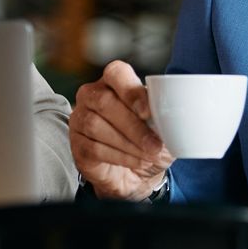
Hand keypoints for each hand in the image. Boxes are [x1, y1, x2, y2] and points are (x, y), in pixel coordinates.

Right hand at [70, 60, 173, 199]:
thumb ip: (163, 115)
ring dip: (128, 144)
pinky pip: (93, 147)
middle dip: (133, 127)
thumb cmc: (148, 142)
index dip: (131, 92)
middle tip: (155, 145)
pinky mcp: (77, 144)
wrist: (136, 175)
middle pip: (105, 102)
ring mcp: (80, 119)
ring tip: (148, 155)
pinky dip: (119, 157)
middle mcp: (92, 95)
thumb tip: (171, 115)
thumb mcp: (162, 127)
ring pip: (97, 126)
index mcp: (115, 82)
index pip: (116, 73)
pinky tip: (135, 161)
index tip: (148, 113)